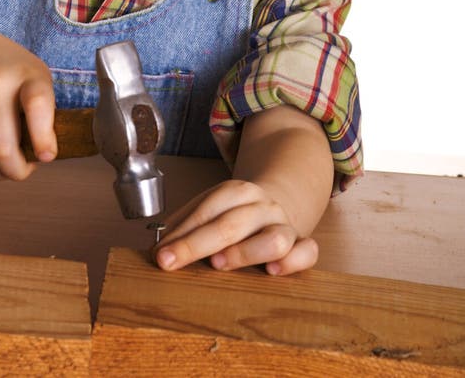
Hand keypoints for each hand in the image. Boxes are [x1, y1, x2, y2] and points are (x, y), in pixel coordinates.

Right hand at [0, 25, 56, 180]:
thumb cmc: (9, 69)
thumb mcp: (35, 75)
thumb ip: (44, 111)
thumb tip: (43, 156)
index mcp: (25, 74)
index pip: (37, 104)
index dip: (43, 137)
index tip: (46, 156)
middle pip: (2, 146)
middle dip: (16, 171)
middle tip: (23, 171)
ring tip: (6, 171)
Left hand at [153, 179, 318, 275]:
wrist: (279, 204)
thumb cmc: (236, 216)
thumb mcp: (212, 210)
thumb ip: (187, 224)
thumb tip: (157, 246)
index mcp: (237, 192)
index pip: (207, 210)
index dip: (181, 232)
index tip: (159, 254)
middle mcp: (263, 206)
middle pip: (231, 224)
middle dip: (196, 245)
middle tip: (171, 261)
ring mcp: (285, 225)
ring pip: (273, 237)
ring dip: (244, 252)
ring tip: (219, 264)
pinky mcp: (303, 244)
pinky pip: (307, 252)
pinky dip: (293, 262)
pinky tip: (273, 272)